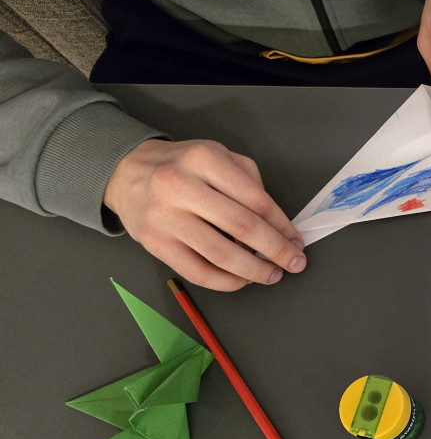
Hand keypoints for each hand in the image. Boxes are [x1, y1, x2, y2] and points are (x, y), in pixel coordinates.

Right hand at [103, 139, 306, 291]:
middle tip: (294, 263)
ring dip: (254, 270)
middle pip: (243, 227)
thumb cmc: (181, 167)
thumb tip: (278, 225)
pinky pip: (197, 272)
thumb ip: (249, 182)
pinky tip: (241, 280)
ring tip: (271, 274)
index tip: (297, 242)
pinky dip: (225, 281)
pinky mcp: (154, 243)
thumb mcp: (217, 156)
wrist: (126, 172)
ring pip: (221, 254)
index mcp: (204, 160)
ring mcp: (165, 217)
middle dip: (276, 250)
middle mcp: (181, 186)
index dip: (283, 226)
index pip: (256, 200)